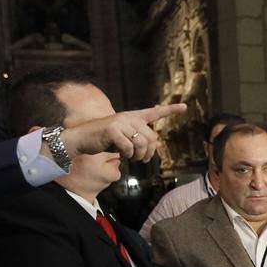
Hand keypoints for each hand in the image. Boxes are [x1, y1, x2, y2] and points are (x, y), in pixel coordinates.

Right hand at [56, 102, 185, 162]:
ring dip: (139, 156)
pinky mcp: (112, 130)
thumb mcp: (124, 138)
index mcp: (133, 117)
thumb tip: (152, 147)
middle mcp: (128, 117)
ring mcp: (120, 122)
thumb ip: (137, 138)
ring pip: (141, 143)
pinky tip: (122, 155)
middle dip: (149, 152)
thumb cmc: (104, 140)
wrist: (82, 139)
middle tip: (142, 160)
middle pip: (151, 138)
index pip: (154, 112)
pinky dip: (128, 155)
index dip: (170, 110)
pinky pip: (129, 147)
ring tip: (133, 159)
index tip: (184, 107)